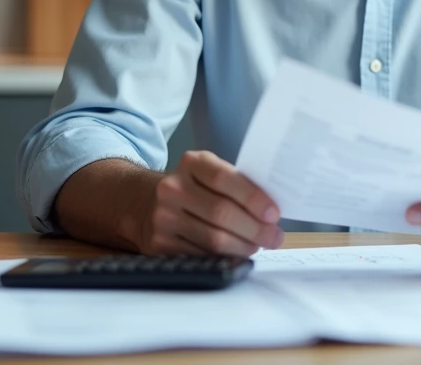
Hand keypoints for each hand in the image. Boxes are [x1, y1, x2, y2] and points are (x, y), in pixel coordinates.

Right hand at [140, 150, 283, 257]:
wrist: (145, 203)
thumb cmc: (193, 188)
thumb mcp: (209, 173)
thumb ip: (237, 184)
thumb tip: (271, 211)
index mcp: (191, 163)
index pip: (225, 178)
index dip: (253, 198)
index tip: (273, 213)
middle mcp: (173, 188)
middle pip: (221, 212)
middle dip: (255, 228)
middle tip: (274, 237)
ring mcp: (163, 217)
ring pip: (213, 239)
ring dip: (243, 246)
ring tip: (259, 245)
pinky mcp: (159, 243)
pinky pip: (201, 255)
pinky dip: (224, 257)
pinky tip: (237, 254)